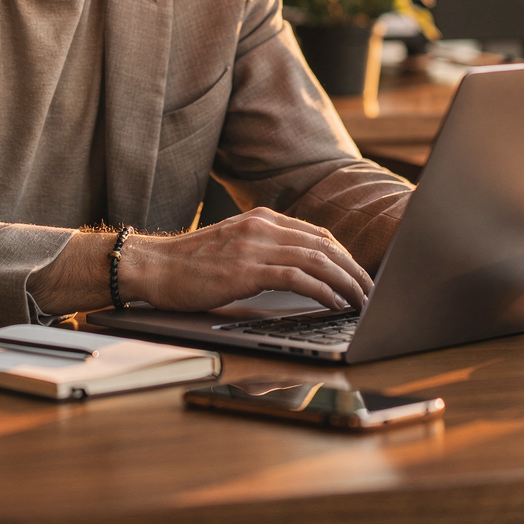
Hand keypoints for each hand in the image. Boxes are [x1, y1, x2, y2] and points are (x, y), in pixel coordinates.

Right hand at [123, 208, 372, 312]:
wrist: (152, 266)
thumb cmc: (188, 266)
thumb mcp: (233, 248)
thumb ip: (263, 253)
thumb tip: (299, 276)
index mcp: (263, 220)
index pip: (318, 234)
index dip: (345, 257)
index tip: (359, 277)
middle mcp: (263, 227)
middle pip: (325, 244)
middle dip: (354, 270)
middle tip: (371, 292)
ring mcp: (255, 245)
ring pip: (318, 258)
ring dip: (346, 282)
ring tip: (362, 302)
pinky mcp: (247, 269)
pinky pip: (297, 277)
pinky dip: (322, 290)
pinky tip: (335, 304)